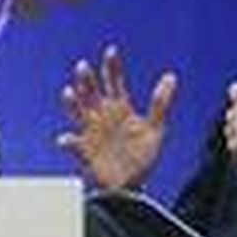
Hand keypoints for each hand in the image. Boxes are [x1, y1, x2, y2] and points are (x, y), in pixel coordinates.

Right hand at [56, 45, 176, 189]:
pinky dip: (67, 140)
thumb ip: (160, 104)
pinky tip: (65, 139)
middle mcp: (102, 116)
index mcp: (119, 108)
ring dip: (71, 102)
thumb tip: (171, 77)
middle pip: (91, 91)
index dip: (111, 66)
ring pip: (77, 111)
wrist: (131, 185)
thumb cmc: (142, 157)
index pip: (113, 81)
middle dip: (86, 79)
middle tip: (83, 67)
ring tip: (69, 92)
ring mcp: (91, 131)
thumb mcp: (155, 129)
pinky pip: (72, 142)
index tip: (111, 51)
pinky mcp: (84, 149)